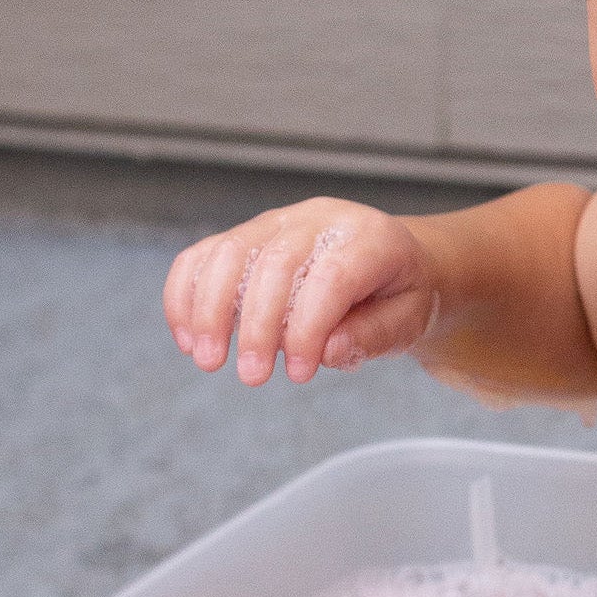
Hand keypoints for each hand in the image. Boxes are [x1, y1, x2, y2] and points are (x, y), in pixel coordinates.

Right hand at [164, 198, 437, 385]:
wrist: (395, 262)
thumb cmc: (401, 294)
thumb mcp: (409, 319)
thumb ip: (374, 335)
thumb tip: (326, 351)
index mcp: (371, 238)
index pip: (332, 277)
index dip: (309, 326)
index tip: (300, 373)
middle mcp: (320, 219)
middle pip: (276, 263)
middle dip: (258, 325)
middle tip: (252, 377)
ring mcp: (279, 222)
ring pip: (231, 253)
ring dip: (210, 309)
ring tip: (208, 360)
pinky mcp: (249, 235)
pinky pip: (205, 255)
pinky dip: (187, 294)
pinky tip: (188, 338)